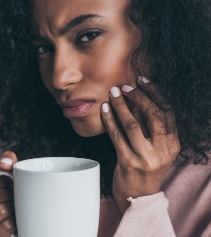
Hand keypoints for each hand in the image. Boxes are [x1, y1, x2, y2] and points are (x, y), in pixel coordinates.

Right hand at [0, 151, 17, 236]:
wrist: (20, 220)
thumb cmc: (10, 195)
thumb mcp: (9, 175)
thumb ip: (8, 160)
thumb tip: (4, 163)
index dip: (2, 180)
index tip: (6, 185)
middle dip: (8, 194)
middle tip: (11, 198)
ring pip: (1, 210)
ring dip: (12, 207)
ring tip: (12, 208)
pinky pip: (7, 225)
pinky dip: (14, 220)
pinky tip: (13, 220)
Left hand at [101, 76, 179, 213]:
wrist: (138, 196)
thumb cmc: (145, 166)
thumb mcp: (156, 148)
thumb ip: (152, 127)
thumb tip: (139, 97)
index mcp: (173, 144)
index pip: (167, 112)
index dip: (155, 93)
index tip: (142, 80)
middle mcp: (162, 151)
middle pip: (153, 116)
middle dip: (138, 97)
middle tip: (124, 86)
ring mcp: (145, 158)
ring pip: (132, 125)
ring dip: (120, 106)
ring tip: (112, 93)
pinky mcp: (128, 163)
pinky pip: (116, 136)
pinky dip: (109, 120)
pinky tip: (104, 110)